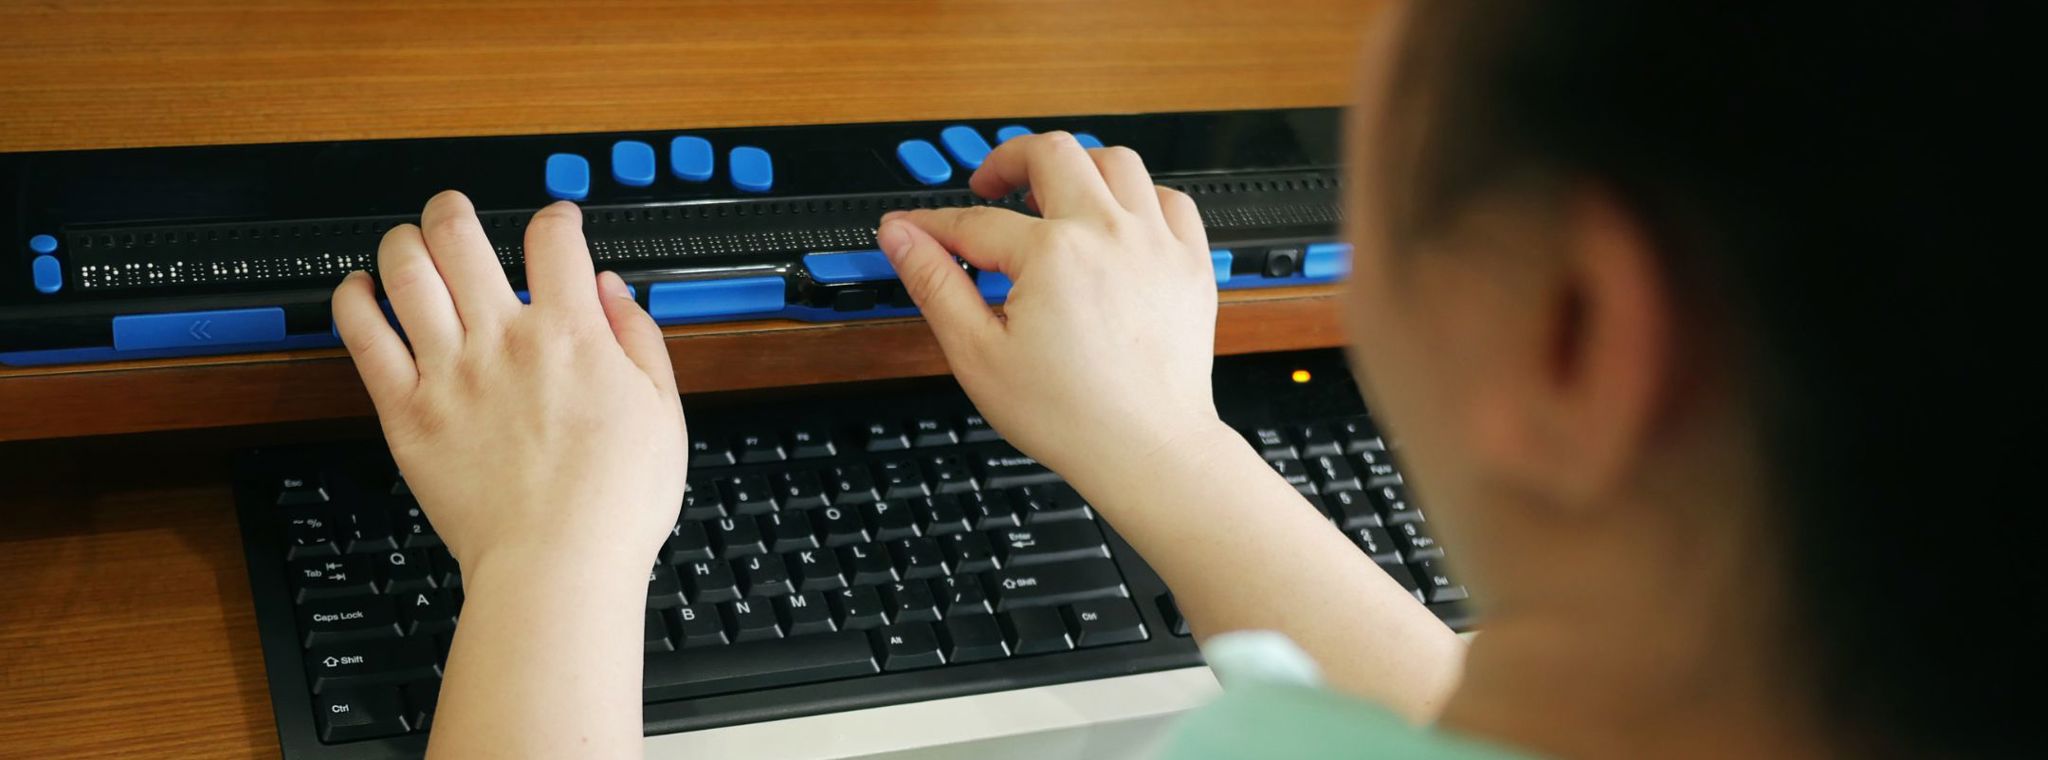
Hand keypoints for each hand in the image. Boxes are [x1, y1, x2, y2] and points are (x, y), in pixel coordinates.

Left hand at [332, 191, 686, 576]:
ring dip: (402, 242)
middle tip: (455, 213)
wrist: (557, 565)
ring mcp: (448, 372)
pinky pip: (363, 337)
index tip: (557, 223)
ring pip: (405, 271)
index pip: (553, 238)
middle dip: (454, 209)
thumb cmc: (613, 503)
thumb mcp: (663, 411)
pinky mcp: (406, 412)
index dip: (556, 216)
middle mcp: (502, 339)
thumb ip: (638, 338)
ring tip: (408, 244)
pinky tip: (359, 292)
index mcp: (571, 334)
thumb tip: (613, 290)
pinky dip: (354, 301)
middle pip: (459, 234)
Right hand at [879, 132, 1226, 488]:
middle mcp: (1108, 233)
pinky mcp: (1190, 263)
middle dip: (1009, 160)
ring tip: (1053, 196)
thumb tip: (901, 236)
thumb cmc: (1071, 416)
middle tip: (989, 186)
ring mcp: (1156, 243)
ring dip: (1077, 168)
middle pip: (1052, 153)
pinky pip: (1169, 199)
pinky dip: (1139, 198)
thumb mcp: (977, 355)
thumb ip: (935, 284)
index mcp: (1052, 254)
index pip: (974, 220)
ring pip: (1116, 162)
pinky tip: (1116, 221)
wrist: (1148, 451)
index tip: (912, 228)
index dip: (933, 224)